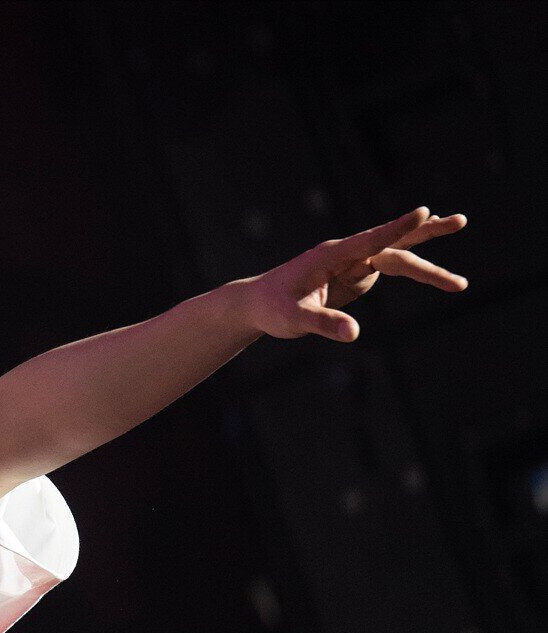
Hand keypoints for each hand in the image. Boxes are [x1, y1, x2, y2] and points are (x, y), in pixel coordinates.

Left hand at [237, 207, 468, 342]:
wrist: (257, 305)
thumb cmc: (272, 308)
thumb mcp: (295, 319)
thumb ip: (323, 323)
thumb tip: (355, 333)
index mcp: (332, 255)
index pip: (371, 239)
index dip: (398, 228)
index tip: (424, 211)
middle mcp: (346, 254)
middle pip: (393, 244)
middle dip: (426, 235)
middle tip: (461, 221)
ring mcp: (353, 264)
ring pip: (397, 257)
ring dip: (427, 265)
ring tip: (460, 283)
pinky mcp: (355, 275)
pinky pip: (390, 268)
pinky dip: (415, 269)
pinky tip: (434, 270)